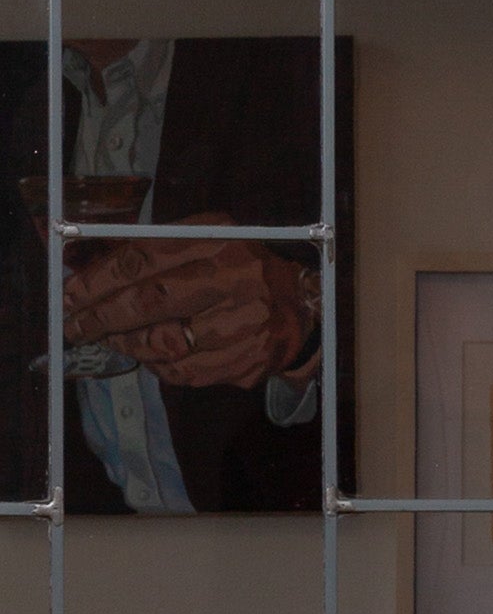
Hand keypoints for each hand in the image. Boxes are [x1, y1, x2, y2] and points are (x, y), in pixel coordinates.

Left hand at [65, 226, 316, 386]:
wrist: (301, 307)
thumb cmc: (239, 269)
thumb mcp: (202, 241)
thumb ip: (149, 248)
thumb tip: (85, 262)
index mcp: (220, 243)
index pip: (146, 259)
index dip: (100, 279)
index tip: (70, 294)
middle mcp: (237, 282)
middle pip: (153, 302)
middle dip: (104, 316)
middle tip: (75, 326)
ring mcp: (247, 326)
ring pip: (167, 344)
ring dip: (129, 344)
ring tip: (111, 339)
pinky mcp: (250, 361)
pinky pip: (187, 372)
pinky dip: (159, 366)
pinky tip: (150, 355)